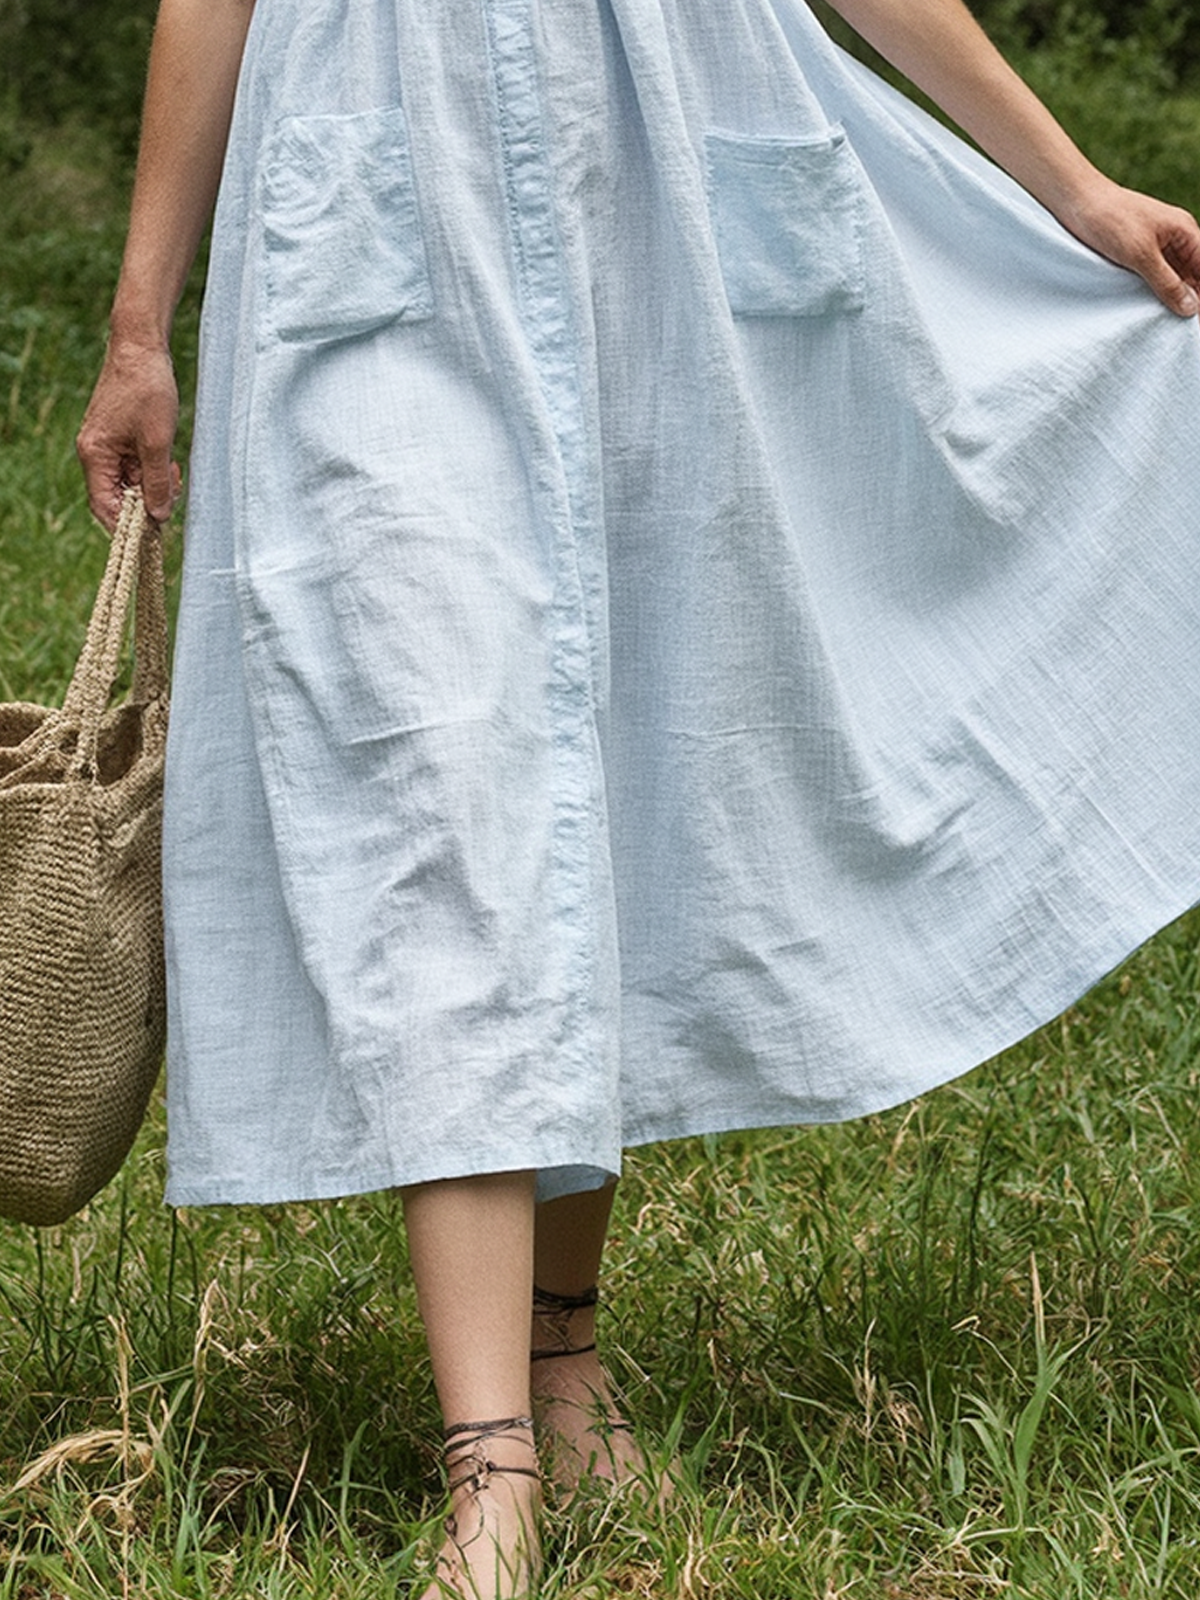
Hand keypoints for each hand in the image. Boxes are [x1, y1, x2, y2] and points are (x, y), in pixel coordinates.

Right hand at [76, 337, 181, 532]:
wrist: (142, 348)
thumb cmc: (147, 389)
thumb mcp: (158, 442)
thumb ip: (157, 483)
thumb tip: (159, 516)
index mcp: (95, 455)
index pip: (104, 507)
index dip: (128, 525)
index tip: (155, 530)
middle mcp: (95, 453)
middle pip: (117, 497)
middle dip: (146, 502)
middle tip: (172, 493)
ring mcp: (107, 445)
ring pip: (130, 482)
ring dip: (153, 485)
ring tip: (173, 471)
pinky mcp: (120, 437)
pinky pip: (135, 466)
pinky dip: (153, 469)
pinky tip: (169, 462)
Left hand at [1058, 176, 1199, 317]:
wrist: (1076, 202)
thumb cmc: (1110, 219)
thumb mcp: (1140, 254)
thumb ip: (1166, 282)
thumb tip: (1191, 308)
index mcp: (1185, 233)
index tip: (1196, 322)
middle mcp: (1175, 241)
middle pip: (1193, 278)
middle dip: (1192, 302)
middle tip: (1184, 333)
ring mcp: (1156, 249)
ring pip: (1174, 282)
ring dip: (1172, 302)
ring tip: (1168, 330)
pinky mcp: (1135, 257)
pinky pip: (1153, 281)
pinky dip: (1154, 297)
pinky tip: (1150, 316)